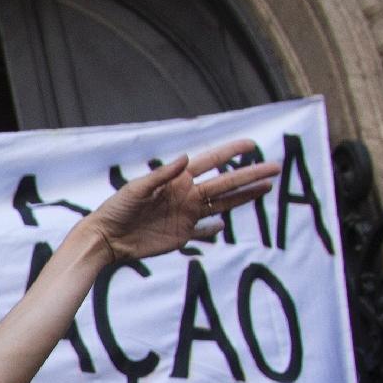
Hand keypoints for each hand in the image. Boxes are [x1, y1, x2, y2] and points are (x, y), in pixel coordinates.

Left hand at [80, 141, 279, 263]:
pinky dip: (213, 231)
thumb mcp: (137, 189)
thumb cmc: (117, 209)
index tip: (252, 144)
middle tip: (276, 167)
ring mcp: (186, 215)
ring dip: (244, 197)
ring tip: (267, 188)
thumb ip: (161, 175)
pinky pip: (203, 232)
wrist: (106, 239)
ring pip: (222, 204)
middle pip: (226, 183)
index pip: (211, 162)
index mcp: (178, 180)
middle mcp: (186, 195)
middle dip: (250, 175)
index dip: (231, 152)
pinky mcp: (181, 235)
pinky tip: (223, 227)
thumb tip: (185, 159)